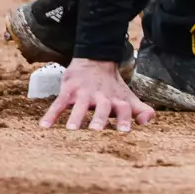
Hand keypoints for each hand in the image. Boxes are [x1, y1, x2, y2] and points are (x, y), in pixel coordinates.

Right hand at [40, 57, 154, 131]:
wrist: (94, 61)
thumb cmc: (112, 88)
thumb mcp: (127, 97)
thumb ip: (140, 110)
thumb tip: (149, 121)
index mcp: (117, 100)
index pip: (124, 109)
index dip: (125, 119)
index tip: (124, 132)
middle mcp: (101, 96)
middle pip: (102, 107)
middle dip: (100, 118)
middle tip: (96, 131)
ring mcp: (84, 93)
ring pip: (80, 106)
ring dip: (76, 117)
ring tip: (71, 130)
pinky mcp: (68, 91)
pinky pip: (59, 103)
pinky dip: (51, 114)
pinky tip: (44, 127)